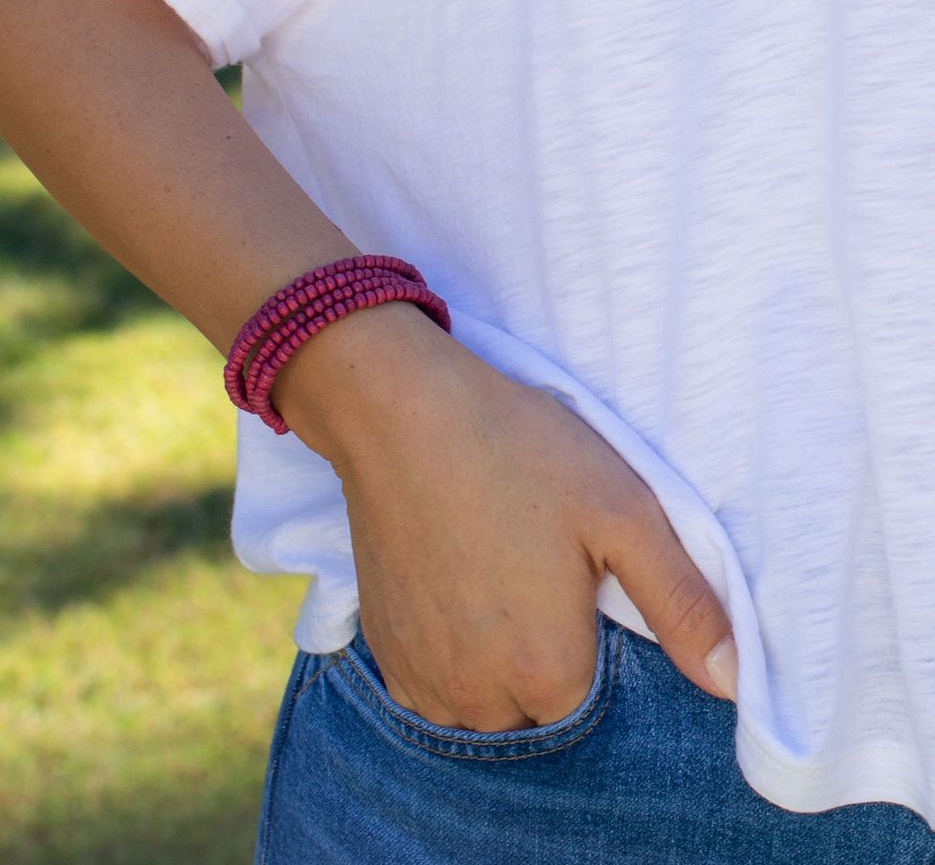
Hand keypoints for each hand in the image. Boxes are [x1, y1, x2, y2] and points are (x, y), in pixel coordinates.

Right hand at [278, 303, 737, 729]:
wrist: (400, 414)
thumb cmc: (518, 452)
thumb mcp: (623, 513)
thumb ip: (684, 606)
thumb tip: (736, 685)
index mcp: (547, 670)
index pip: (590, 696)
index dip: (586, 629)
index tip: (568, 571)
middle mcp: (476, 697)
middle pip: (535, 703)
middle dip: (542, 650)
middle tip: (529, 562)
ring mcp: (419, 675)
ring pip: (482, 700)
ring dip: (493, 658)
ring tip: (489, 571)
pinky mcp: (381, 648)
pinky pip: (432, 683)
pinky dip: (448, 650)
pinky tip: (451, 583)